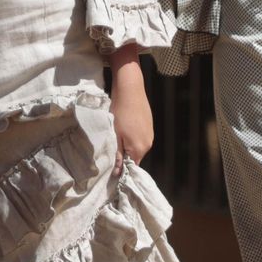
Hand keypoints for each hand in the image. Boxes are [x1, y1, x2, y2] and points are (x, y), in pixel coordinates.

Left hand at [109, 51, 153, 175]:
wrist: (130, 89)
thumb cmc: (120, 111)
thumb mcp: (115, 134)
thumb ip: (118, 154)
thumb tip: (118, 172)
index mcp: (139, 148)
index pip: (132, 166)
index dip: (122, 168)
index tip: (112, 165)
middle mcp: (148, 143)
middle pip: (135, 156)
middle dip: (124, 155)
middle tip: (111, 146)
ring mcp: (150, 134)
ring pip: (137, 146)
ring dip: (128, 145)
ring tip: (117, 134)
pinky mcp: (150, 126)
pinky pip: (141, 137)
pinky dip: (132, 136)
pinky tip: (124, 127)